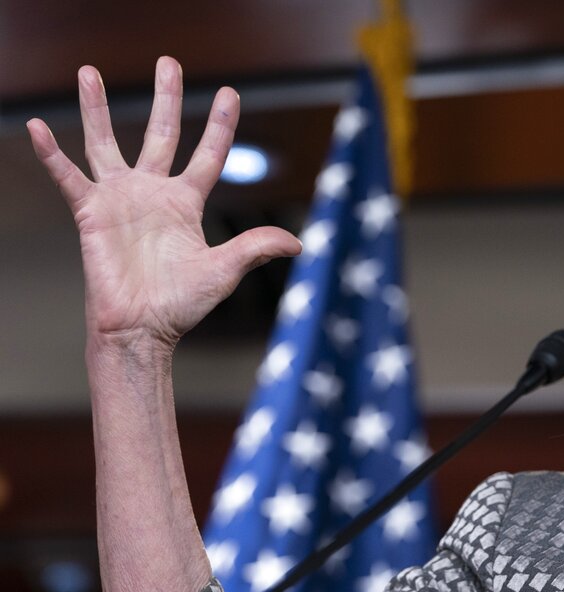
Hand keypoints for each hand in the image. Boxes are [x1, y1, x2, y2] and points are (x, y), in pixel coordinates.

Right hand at [26, 57, 300, 346]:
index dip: (220, 125)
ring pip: (106, 142)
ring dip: (98, 108)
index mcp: (186, 203)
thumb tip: (298, 242)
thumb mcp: (225, 270)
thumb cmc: (181, 304)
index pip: (208, 154)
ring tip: (88, 72)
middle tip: (168, 62)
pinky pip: (67, 176)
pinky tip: (37, 127)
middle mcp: (153, 193)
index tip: (230, 94)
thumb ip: (255, 246)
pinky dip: (51, 153)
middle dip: (166, 98)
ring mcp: (120, 199)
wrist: (141, 328)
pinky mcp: (91, 213)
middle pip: (161, 134)